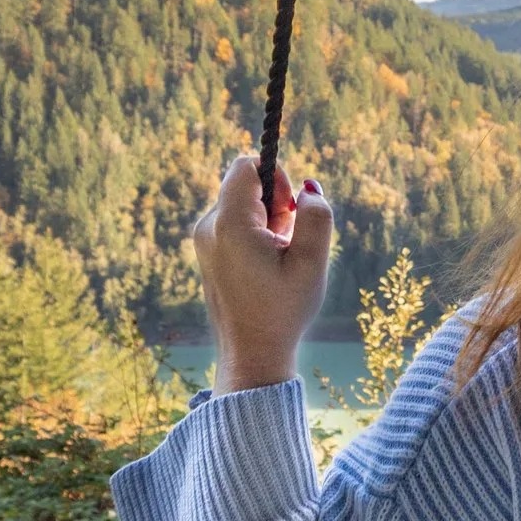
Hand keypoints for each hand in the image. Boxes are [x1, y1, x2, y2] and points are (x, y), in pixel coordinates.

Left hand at [193, 153, 334, 394]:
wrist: (251, 355)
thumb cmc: (283, 310)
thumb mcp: (311, 263)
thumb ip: (316, 216)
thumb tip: (308, 188)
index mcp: (230, 224)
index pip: (245, 165)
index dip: (275, 176)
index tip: (290, 209)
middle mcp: (208, 227)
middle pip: (245, 185)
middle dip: (274, 203)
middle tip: (288, 241)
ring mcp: (204, 241)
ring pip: (242, 205)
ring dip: (267, 221)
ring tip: (278, 259)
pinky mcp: (207, 253)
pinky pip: (234, 224)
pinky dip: (254, 235)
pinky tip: (265, 267)